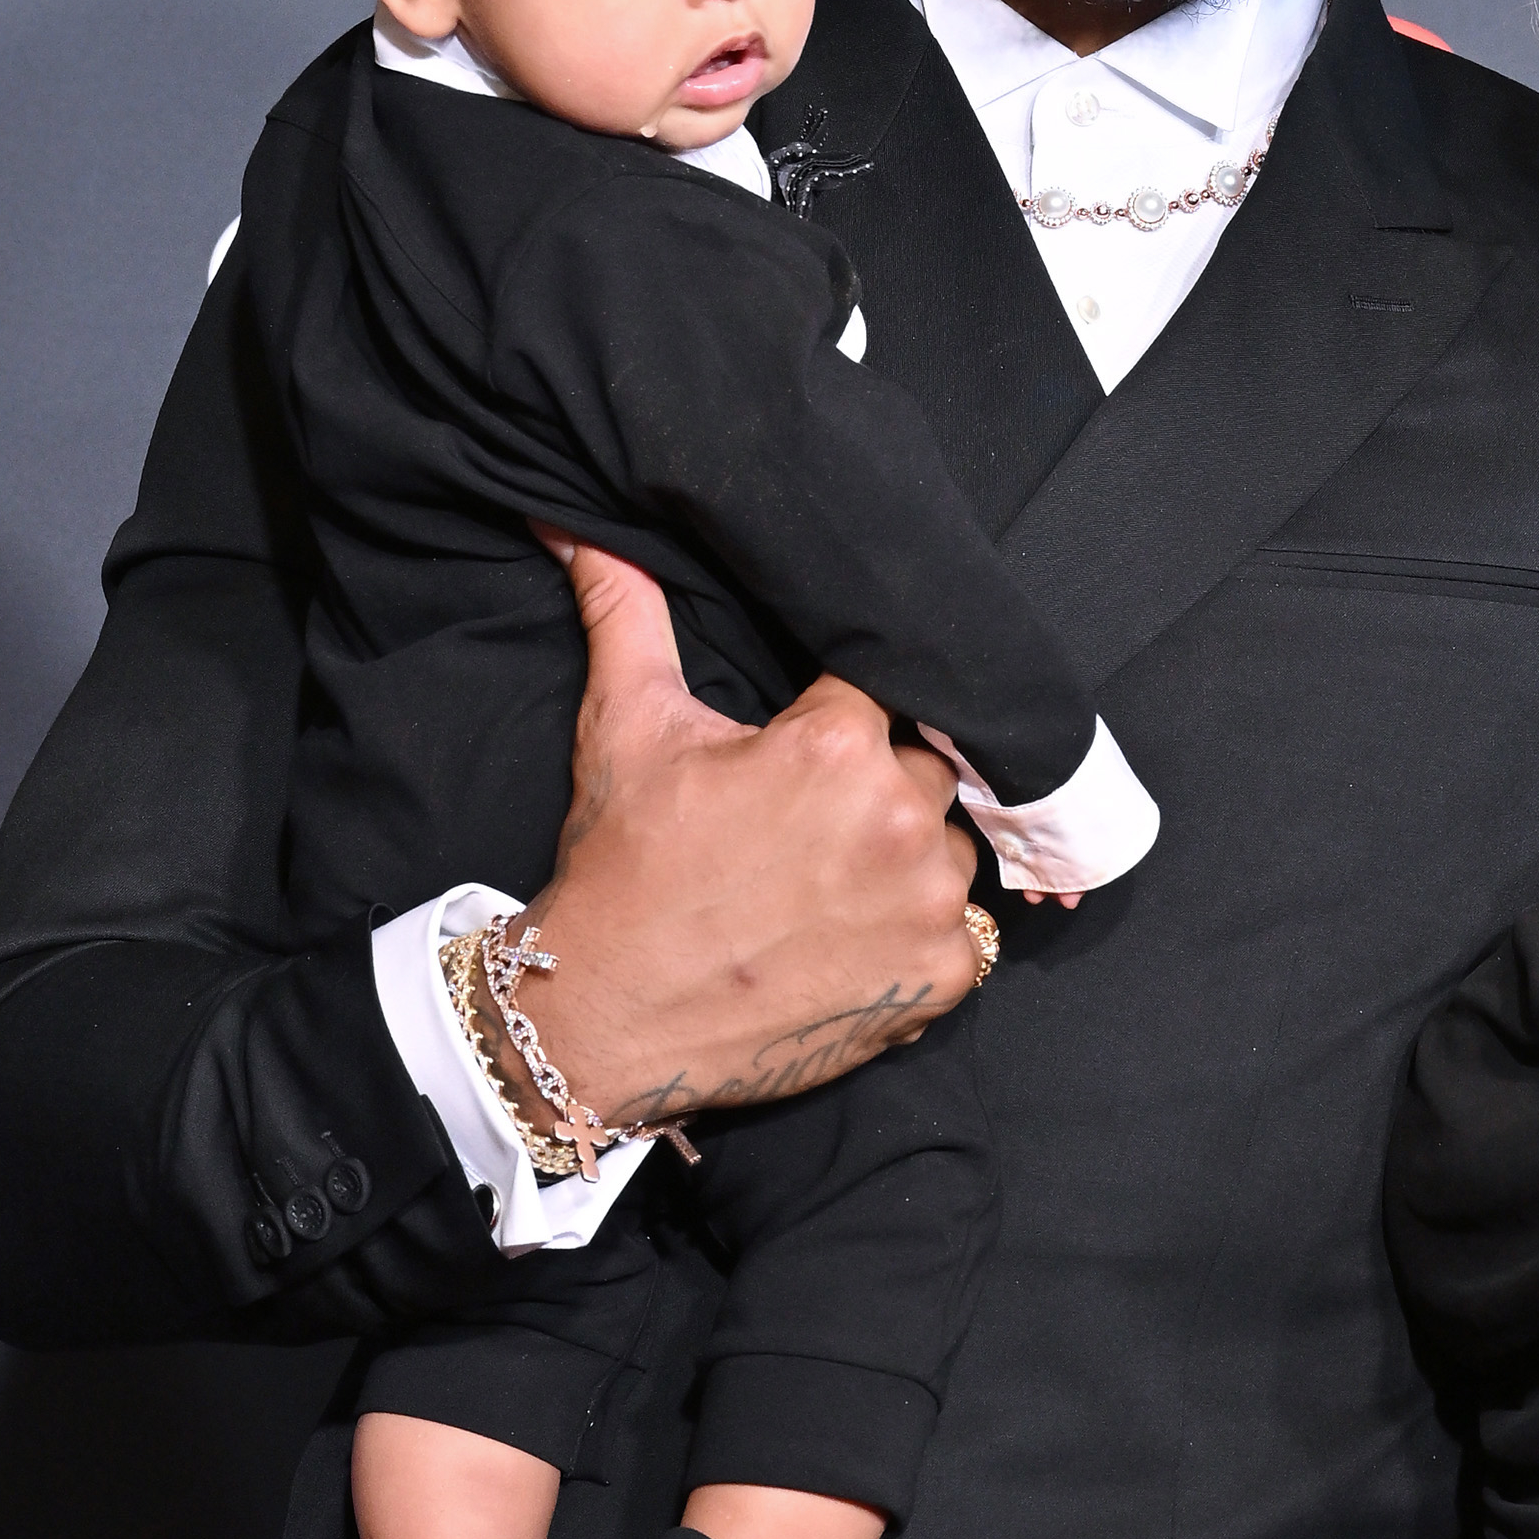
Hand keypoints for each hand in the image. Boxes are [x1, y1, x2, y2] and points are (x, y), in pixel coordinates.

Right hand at [518, 537, 982, 1134]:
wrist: (606, 1016)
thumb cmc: (621, 868)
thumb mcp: (626, 727)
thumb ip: (626, 611)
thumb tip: (576, 522)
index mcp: (840, 745)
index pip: (881, 689)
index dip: (840, 717)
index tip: (808, 746)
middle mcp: (901, 818)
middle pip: (923, 768)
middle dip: (874, 786)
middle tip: (802, 827)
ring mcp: (929, 904)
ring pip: (950, 848)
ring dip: (905, 858)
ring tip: (825, 885)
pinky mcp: (940, 976)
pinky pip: (962, 933)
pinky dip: (918, 935)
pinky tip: (851, 937)